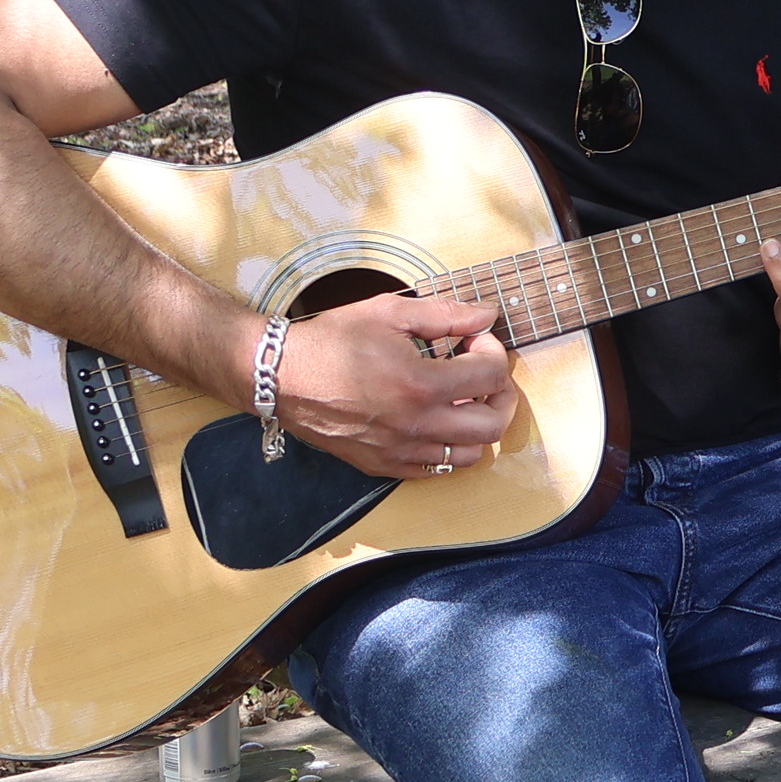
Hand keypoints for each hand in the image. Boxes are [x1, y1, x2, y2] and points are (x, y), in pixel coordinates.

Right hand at [269, 293, 520, 479]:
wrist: (281, 375)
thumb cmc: (333, 340)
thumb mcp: (389, 312)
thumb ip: (445, 314)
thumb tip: (487, 315)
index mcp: (420, 384)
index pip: (491, 376)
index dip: (493, 351)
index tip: (475, 339)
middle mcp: (414, 425)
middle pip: (492, 425)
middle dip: (499, 394)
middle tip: (484, 374)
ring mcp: (399, 451)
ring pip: (469, 456)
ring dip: (476, 426)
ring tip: (462, 400)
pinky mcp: (383, 466)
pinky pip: (435, 470)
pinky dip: (447, 448)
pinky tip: (436, 421)